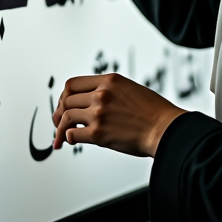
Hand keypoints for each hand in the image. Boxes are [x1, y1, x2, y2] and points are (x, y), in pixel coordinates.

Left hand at [52, 73, 186, 156]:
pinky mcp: (98, 133)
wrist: (165, 129)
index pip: (73, 83)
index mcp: (109, 80)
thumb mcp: (129, 89)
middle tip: (57, 121)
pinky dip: (69, 138)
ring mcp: (99, 113)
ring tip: (60, 136)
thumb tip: (90, 102)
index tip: (63, 104)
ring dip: (60, 128)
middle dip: (59, 112)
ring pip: (67, 116)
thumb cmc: (152, 112)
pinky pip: (74, 134)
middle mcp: (101, 93)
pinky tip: (71, 141)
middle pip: (67, 100)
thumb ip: (108, 91)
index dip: (64, 96)